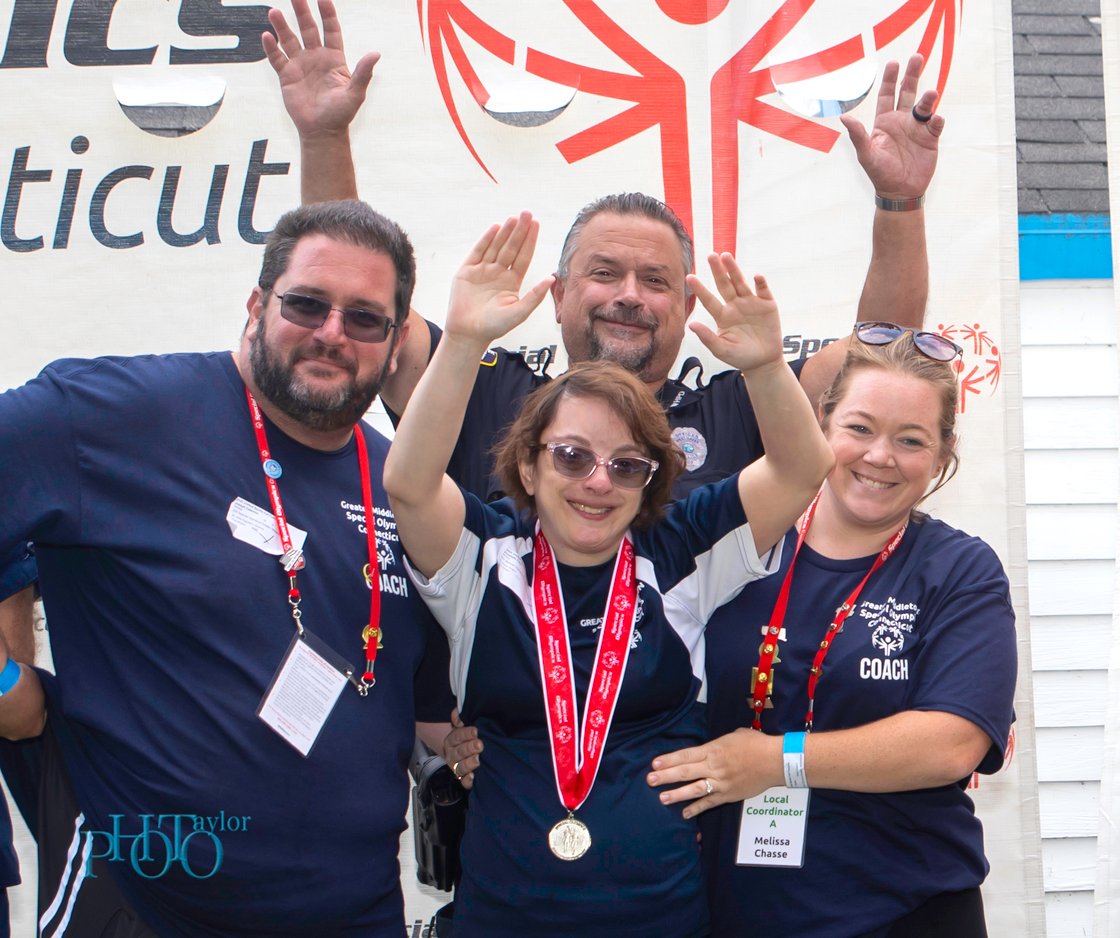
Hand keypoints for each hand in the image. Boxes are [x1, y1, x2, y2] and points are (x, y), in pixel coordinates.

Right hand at [263, 0, 377, 136]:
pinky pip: (277, 59)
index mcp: (334, 58)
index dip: (327, 13)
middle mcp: (316, 58)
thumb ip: (364, 73)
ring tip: (275, 12)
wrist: (322, 132)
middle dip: (302, 11)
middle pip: (308, 28)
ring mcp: (300, 65)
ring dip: (282, 26)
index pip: (331, 29)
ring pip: (289, 40)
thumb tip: (376, 54)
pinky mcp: (287, 77)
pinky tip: (267, 36)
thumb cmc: (341, 114)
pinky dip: (272, 48)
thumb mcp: (355, 93)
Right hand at [443, 709, 482, 790]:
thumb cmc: (470, 737)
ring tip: (478, 760)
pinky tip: (473, 776)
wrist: (472, 753)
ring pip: (460, 767)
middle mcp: (452, 754)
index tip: (476, 731)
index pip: (457, 736)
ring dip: (469, 763)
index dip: (466, 734)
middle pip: (459, 752)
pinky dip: (468, 780)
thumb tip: (457, 715)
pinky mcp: (464, 779)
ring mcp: (457, 767)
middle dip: (469, 748)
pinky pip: (464, 782)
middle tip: (480, 744)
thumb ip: (460, 717)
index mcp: (452, 740)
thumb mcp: (466, 724)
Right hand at [446, 212, 554, 346]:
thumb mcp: (519, 312)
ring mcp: (482, 270)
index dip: (530, 241)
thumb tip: (552, 278)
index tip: (536, 224)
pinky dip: (486, 240)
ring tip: (513, 218)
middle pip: (511, 248)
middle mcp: (498, 273)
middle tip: (526, 213)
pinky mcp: (466, 271)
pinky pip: (478, 252)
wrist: (468, 334)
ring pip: (495, 247)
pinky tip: (495, 228)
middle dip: (519, 231)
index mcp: (512, 281)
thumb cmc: (494, 327)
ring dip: (504, 232)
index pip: (523, 256)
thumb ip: (535, 296)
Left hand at [647, 729, 781, 818]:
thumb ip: (718, 744)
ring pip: (695, 789)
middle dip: (666, 776)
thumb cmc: (755, 743)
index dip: (669, 760)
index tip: (654, 764)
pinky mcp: (729, 795)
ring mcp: (721, 782)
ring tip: (662, 798)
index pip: (686, 755)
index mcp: (713, 750)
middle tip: (650, 780)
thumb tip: (710, 748)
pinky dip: (696, 808)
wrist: (774, 761)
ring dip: (677, 794)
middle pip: (686, 772)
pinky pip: (710, 803)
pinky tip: (684, 813)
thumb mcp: (733, 735)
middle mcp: (714, 767)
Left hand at [686, 254, 781, 374]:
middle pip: (724, 285)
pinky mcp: (767, 305)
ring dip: (734, 270)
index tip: (689, 277)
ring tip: (726, 256)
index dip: (700, 289)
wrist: (763, 362)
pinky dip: (760, 283)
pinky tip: (756, 276)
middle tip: (710, 255)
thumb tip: (691, 324)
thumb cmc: (740, 356)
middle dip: (718, 270)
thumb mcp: (721, 349)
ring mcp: (751, 303)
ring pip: (741, 283)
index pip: (709, 300)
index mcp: (722, 315)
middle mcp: (735, 305)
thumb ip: (707, 337)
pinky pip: (763, 291)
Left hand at [840, 55, 942, 199]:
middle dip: (912, 74)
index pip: (888, 95)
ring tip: (931, 93)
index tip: (894, 63)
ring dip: (927, 98)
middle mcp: (902, 121)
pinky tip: (935, 119)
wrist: (899, 192)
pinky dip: (936, 120)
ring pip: (924, 106)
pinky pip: (935, 125)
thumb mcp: (867, 154)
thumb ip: (858, 135)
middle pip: (908, 92)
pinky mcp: (931, 138)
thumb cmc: (880, 173)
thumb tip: (844, 117)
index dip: (890, 79)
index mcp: (885, 122)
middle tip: (917, 56)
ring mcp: (917, 128)